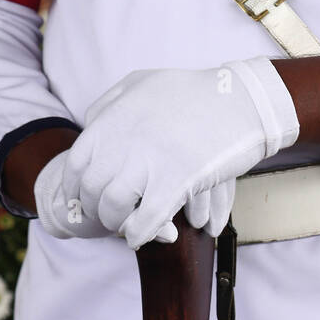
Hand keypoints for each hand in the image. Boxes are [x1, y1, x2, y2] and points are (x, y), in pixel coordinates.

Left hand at [62, 59, 299, 248]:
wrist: (244, 100)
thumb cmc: (196, 91)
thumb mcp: (143, 83)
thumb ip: (111, 102)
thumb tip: (90, 124)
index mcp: (113, 120)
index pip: (75, 165)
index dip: (76, 189)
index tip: (86, 199)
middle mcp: (124, 141)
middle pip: (93, 190)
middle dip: (97, 209)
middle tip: (110, 215)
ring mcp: (151, 161)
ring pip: (115, 207)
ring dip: (118, 222)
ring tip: (127, 225)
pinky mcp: (178, 180)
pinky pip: (147, 219)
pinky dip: (140, 233)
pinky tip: (141, 236)